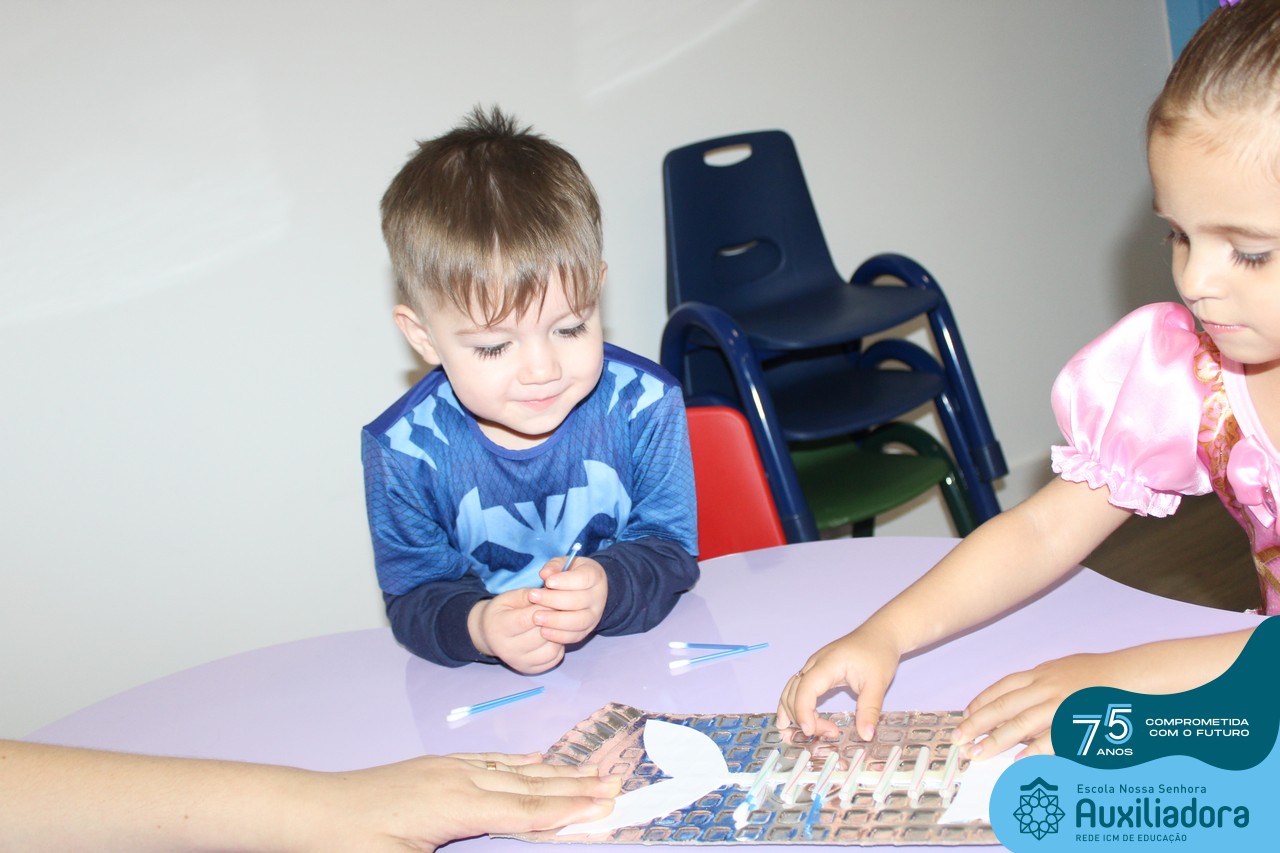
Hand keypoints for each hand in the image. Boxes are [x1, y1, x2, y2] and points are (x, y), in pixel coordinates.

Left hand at [318, 752, 620, 851]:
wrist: (308, 812)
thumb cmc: (348, 845)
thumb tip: (506, 843)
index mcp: (456, 805)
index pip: (526, 810)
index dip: (569, 811)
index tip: (607, 806)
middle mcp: (459, 779)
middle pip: (530, 786)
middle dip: (576, 786)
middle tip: (617, 783)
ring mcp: (447, 769)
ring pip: (515, 770)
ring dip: (556, 772)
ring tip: (591, 769)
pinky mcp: (436, 767)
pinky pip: (490, 761)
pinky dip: (521, 763)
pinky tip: (535, 760)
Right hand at [469, 592, 564, 673]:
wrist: (488, 635)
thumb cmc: (501, 612)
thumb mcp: (508, 598)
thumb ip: (527, 596)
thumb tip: (549, 595)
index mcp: (499, 627)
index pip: (526, 620)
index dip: (543, 608)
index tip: (554, 599)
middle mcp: (507, 650)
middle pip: (540, 636)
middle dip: (554, 621)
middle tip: (560, 610)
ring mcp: (519, 662)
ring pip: (551, 650)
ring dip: (559, 635)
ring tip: (557, 623)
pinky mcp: (530, 669)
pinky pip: (554, 659)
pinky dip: (559, 646)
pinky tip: (555, 636)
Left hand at [529, 557, 607, 644]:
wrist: (587, 590)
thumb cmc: (571, 574)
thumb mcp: (565, 564)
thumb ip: (555, 566)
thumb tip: (545, 574)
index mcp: (595, 576)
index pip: (584, 579)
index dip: (565, 581)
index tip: (547, 582)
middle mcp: (598, 597)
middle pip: (579, 601)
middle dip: (553, 600)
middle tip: (532, 597)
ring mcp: (595, 615)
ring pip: (579, 621)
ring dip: (556, 621)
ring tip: (536, 617)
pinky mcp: (587, 630)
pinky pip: (576, 636)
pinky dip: (559, 636)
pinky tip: (543, 631)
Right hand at [776, 623, 901, 740]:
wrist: (880, 634)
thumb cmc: (878, 653)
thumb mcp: (878, 683)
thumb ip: (870, 709)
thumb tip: (866, 735)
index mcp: (827, 664)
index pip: (805, 689)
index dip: (803, 711)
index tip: (810, 731)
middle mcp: (813, 665)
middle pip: (793, 693)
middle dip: (803, 717)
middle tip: (828, 733)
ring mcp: (812, 668)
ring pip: (790, 692)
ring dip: (795, 714)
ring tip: (812, 733)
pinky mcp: (815, 673)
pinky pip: (796, 690)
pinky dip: (793, 707)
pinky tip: (792, 722)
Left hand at [955, 652, 1107, 759]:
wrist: (1131, 674)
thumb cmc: (1097, 673)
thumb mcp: (1062, 669)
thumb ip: (1039, 681)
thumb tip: (1017, 695)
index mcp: (1040, 673)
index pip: (1002, 688)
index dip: (981, 702)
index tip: (965, 716)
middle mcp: (1045, 686)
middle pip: (1003, 706)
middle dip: (978, 723)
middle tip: (959, 739)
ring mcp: (1060, 704)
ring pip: (1020, 723)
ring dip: (996, 740)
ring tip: (977, 754)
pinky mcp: (1076, 721)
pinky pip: (1051, 738)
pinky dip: (1033, 750)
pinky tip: (1018, 762)